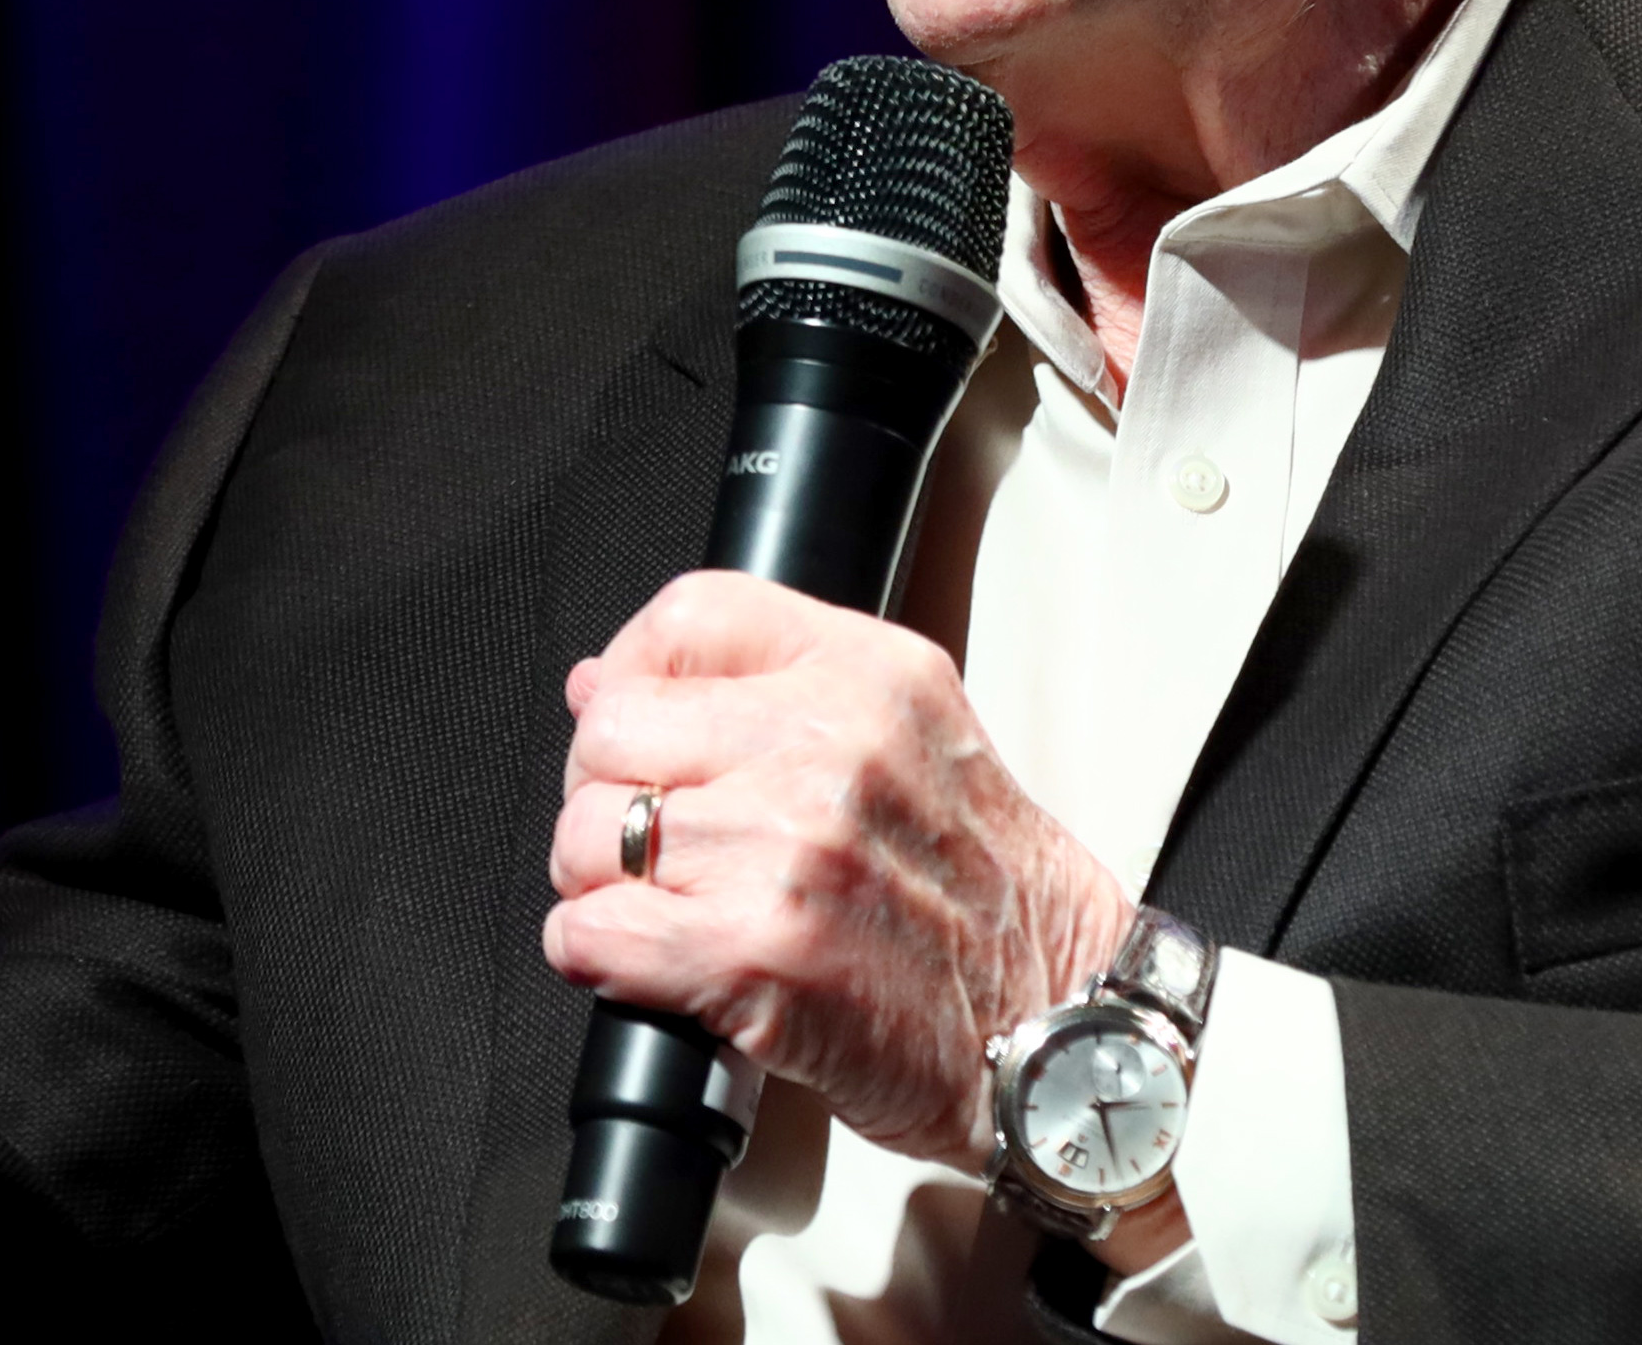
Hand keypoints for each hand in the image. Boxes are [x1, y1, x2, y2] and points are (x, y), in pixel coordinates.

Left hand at [544, 570, 1132, 1168]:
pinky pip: (589, 931)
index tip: (639, 729)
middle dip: (610, 793)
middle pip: (612, 729)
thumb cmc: (984, 900)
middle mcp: (829, 748)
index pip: (688, 616)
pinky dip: (594, 955)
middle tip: (665, 844)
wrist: (1053, 1025)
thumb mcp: (909, 740)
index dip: (632, 674)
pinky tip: (653, 964)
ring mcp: (789, 849)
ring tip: (675, 909)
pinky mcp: (756, 955)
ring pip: (588, 834)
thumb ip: (763, 691)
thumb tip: (599, 680)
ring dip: (604, 885)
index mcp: (868, 677)